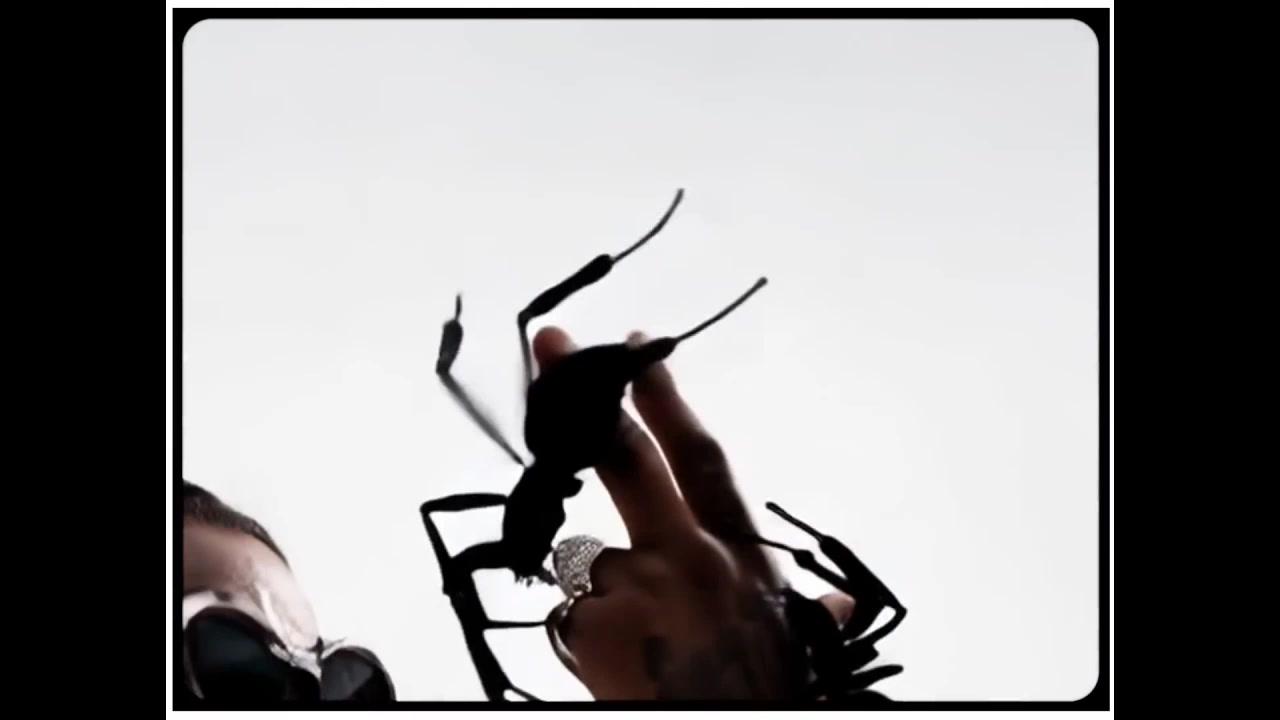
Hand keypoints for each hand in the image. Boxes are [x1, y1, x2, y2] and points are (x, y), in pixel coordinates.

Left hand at [533, 327, 853, 699]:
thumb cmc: (763, 692)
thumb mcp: (795, 641)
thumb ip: (806, 610)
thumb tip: (839, 605)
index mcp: (738, 554)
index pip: (701, 457)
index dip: (668, 399)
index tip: (640, 350)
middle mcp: (684, 558)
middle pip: (626, 460)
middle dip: (587, 399)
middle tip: (551, 349)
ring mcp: (631, 589)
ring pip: (589, 558)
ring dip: (603, 585)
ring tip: (640, 634)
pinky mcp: (589, 628)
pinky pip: (572, 616)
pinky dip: (588, 632)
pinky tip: (619, 660)